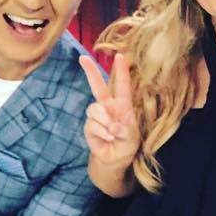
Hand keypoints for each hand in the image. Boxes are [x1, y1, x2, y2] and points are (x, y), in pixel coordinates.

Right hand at [80, 52, 140, 169]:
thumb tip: (112, 126)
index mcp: (123, 104)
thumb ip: (125, 130)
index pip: (122, 84)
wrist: (115, 159)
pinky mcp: (89, 126)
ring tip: (112, 133)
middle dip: (90, 71)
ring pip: (94, 108)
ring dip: (104, 121)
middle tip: (83, 57)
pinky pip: (92, 125)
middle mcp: (108, 106)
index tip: (120, 55)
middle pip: (97, 86)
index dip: (121, 70)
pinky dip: (101, 133)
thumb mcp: (132, 138)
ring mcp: (97, 115)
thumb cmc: (127, 144)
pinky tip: (108, 139)